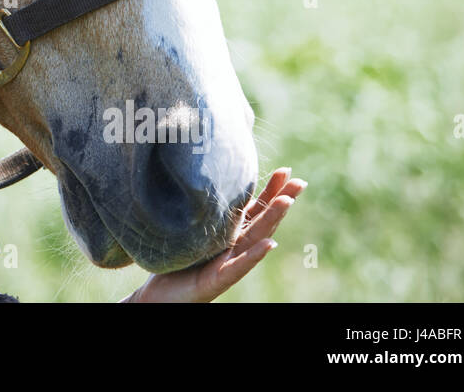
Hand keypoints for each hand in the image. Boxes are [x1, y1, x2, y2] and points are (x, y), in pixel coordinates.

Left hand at [122, 167, 306, 302]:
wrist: (163, 293)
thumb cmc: (180, 260)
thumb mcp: (195, 231)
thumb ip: (207, 211)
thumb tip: (209, 178)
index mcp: (230, 234)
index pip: (255, 209)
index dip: (271, 191)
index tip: (286, 170)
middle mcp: (235, 247)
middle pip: (262, 221)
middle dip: (281, 201)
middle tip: (299, 182)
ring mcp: (230, 263)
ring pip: (255, 239)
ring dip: (271, 220)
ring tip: (287, 201)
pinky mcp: (218, 279)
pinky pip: (238, 266)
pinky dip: (254, 255)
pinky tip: (269, 245)